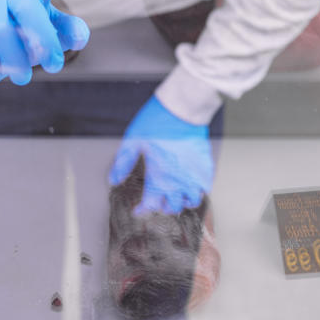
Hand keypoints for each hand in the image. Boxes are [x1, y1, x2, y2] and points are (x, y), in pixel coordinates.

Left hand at [109, 96, 213, 215]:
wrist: (183, 108)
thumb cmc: (156, 122)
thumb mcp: (132, 141)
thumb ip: (122, 164)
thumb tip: (113, 180)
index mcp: (159, 177)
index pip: (151, 206)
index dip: (143, 211)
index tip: (139, 210)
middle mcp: (178, 181)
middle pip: (172, 207)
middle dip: (163, 206)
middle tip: (158, 199)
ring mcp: (194, 175)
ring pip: (192, 201)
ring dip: (183, 201)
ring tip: (176, 193)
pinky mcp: (206, 166)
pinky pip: (205, 188)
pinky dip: (198, 190)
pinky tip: (190, 182)